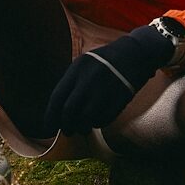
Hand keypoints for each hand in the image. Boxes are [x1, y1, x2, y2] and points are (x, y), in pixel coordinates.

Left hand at [45, 25, 173, 134]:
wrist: (135, 52)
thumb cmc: (105, 61)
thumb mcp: (84, 63)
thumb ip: (71, 83)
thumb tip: (58, 111)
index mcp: (77, 69)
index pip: (57, 97)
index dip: (50, 116)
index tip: (48, 129)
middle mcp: (89, 79)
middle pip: (69, 111)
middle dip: (66, 126)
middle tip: (67, 131)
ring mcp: (105, 88)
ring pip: (86, 118)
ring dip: (82, 128)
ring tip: (83, 129)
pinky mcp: (120, 98)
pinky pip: (104, 119)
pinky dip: (98, 124)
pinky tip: (97, 122)